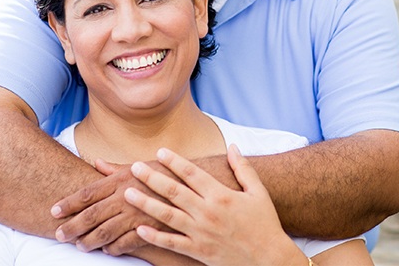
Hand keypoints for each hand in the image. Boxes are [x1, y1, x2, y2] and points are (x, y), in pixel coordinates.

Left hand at [51, 159, 179, 254]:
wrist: (195, 183)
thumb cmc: (165, 172)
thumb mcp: (138, 166)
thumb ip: (115, 168)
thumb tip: (96, 162)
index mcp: (122, 179)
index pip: (88, 192)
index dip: (69, 203)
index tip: (54, 210)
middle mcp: (126, 196)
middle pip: (92, 214)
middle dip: (73, 225)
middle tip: (58, 234)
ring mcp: (138, 213)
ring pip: (106, 231)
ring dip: (90, 240)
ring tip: (79, 246)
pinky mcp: (151, 227)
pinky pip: (127, 242)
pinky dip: (115, 248)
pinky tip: (108, 251)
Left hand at [124, 145, 306, 265]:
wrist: (271, 261)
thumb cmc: (265, 224)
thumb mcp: (258, 192)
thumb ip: (243, 168)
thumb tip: (232, 145)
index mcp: (221, 195)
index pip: (192, 173)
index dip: (174, 161)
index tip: (160, 151)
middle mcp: (208, 213)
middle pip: (174, 191)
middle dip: (152, 178)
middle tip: (134, 167)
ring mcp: (201, 234)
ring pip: (167, 216)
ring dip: (145, 204)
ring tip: (127, 193)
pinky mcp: (199, 252)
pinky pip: (172, 244)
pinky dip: (154, 237)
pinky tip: (139, 229)